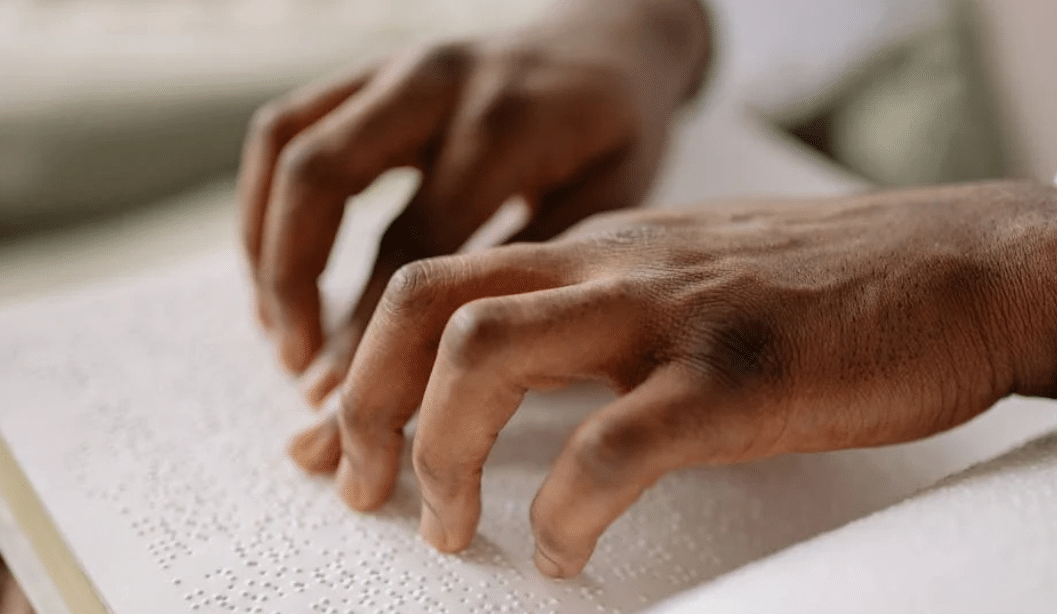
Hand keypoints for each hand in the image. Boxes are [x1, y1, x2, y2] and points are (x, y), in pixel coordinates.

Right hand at [238, 0, 711, 401]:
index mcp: (509, 123)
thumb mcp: (611, 200)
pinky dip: (265, 199)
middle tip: (304, 374)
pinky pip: (288, 125)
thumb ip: (532, 263)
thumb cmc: (621, 129)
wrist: (617, 32)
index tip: (351, 404)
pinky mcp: (372, 70)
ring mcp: (397, 68)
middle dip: (293, 287)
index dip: (370, 330)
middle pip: (322, 181)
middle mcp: (439, 83)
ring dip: (266, 246)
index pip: (412, 241)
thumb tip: (449, 360)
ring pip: (287, 147)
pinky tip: (277, 268)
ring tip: (281, 332)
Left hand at [288, 180, 1056, 576]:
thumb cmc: (836, 288)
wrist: (968, 267)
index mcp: (604, 245)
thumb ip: (612, 314)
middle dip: (360, 403)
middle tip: (352, 487)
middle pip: (425, 305)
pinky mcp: (738, 378)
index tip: (320, 435)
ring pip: (488, 355)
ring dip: (440, 452)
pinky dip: (564, 511)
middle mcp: (617, 265)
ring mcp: (672, 315)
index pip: (438, 282)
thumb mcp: (696, 277)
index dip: (356, 365)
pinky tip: (563, 553)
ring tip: (448, 528)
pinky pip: (612, 445)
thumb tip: (531, 383)